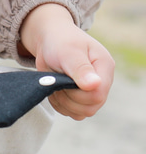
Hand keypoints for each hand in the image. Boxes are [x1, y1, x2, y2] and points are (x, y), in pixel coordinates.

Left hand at [20, 3, 114, 119]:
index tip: (63, 79)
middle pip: (90, 107)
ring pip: (80, 113)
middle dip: (68, 98)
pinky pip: (71, 112)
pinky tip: (55, 89)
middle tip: (57, 80)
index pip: (98, 95)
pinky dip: (59, 105)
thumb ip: (80, 69)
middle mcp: (101, 81)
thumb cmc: (60, 42)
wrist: (49, 40)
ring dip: (62, 102)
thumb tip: (94, 85)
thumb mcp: (68, 52)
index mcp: (104, 67)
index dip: (78, 94)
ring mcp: (91, 91)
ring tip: (55, 83)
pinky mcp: (79, 97)